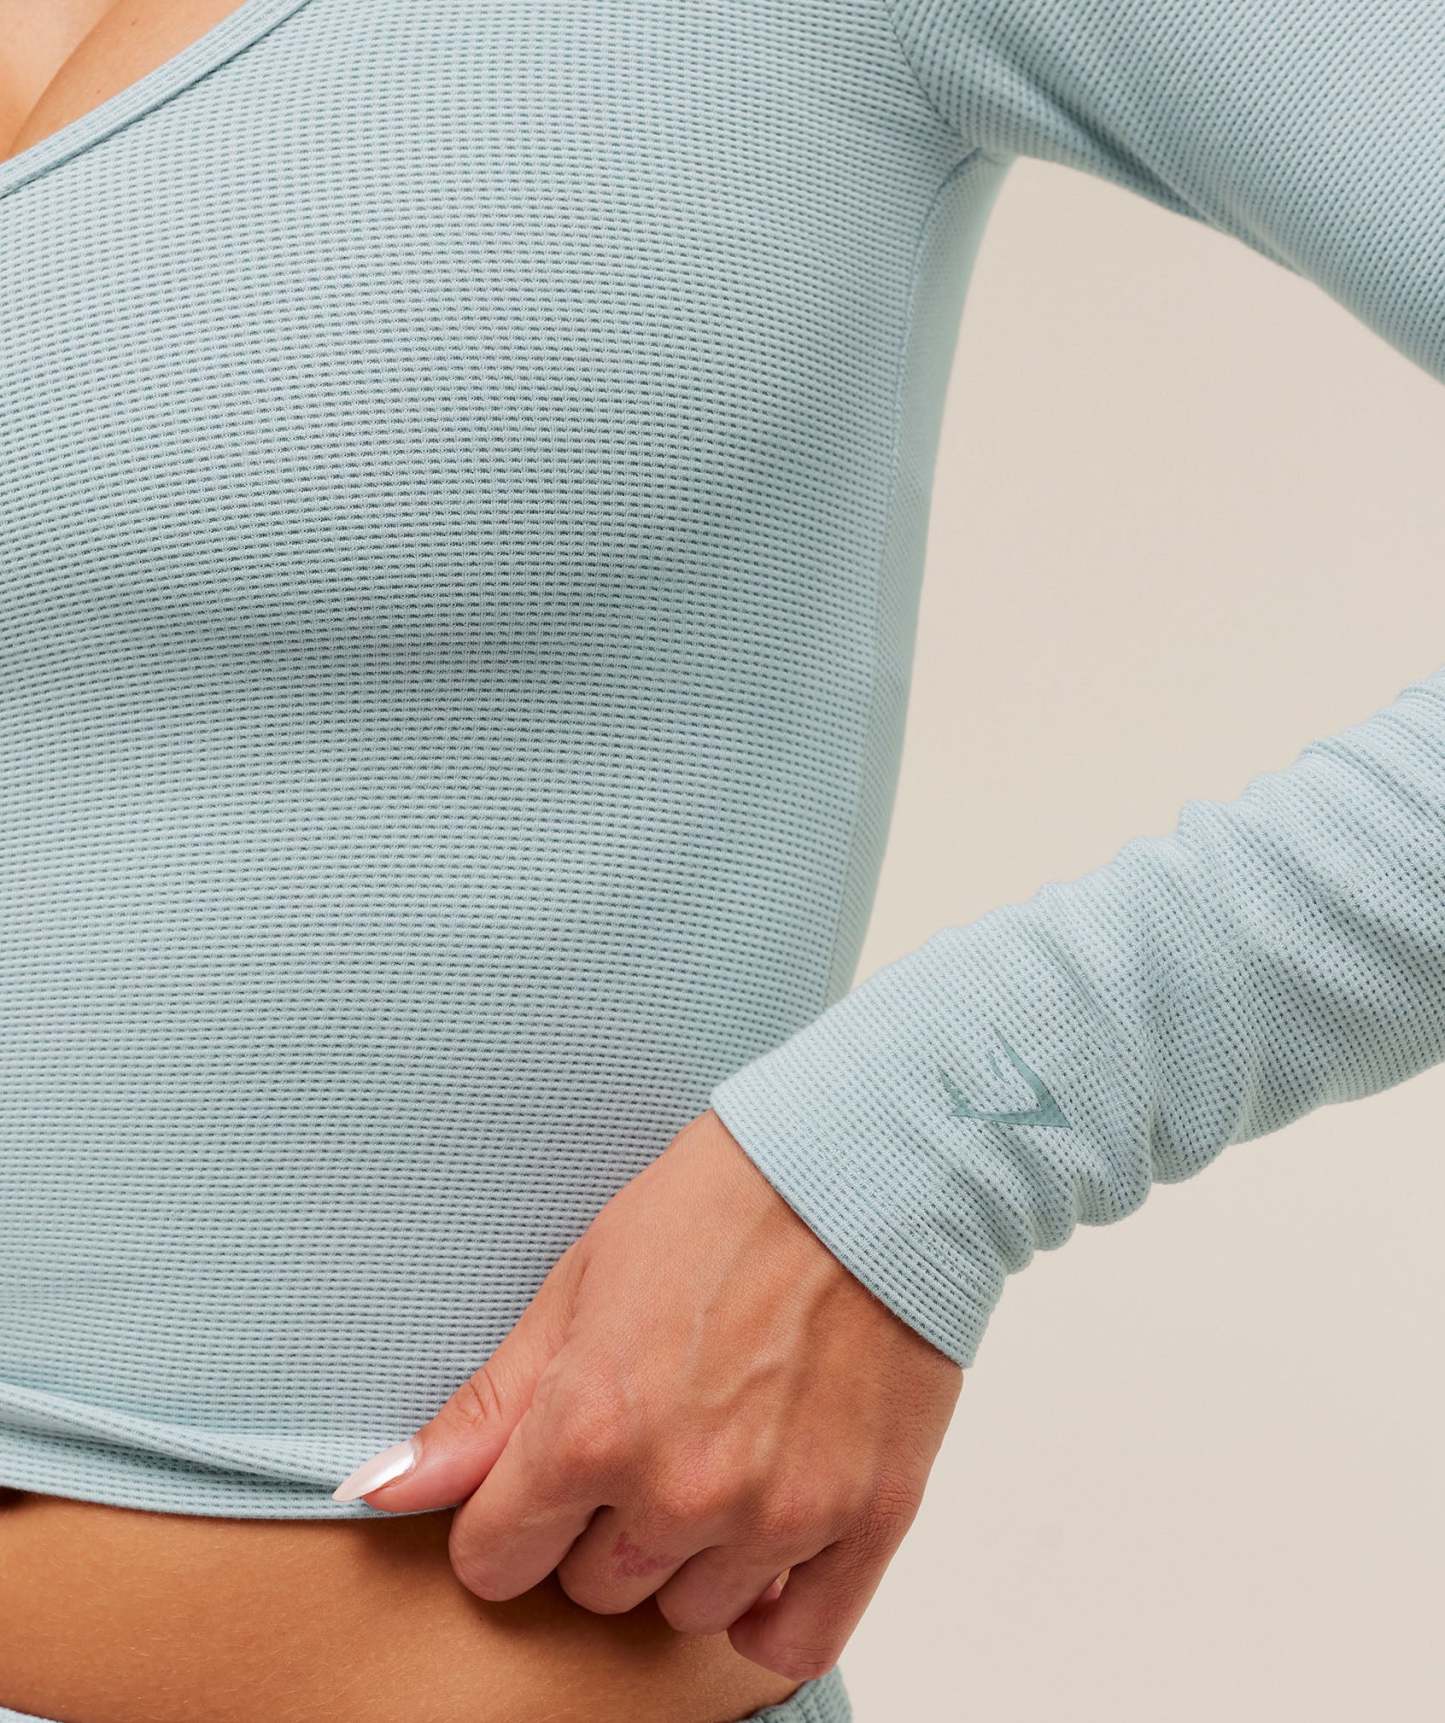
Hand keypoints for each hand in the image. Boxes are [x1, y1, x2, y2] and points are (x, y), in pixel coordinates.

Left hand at [336, 1108, 963, 1682]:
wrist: (866, 1167)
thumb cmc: (719, 1206)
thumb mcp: (579, 1284)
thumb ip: (488, 1409)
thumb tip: (384, 1492)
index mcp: (590, 1429)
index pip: (495, 1561)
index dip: (508, 1517)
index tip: (543, 1474)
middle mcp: (679, 1491)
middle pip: (591, 1592)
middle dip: (599, 1527)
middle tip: (648, 1432)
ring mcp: (778, 1515)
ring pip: (687, 1613)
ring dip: (688, 1555)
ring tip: (719, 1453)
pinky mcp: (866, 1520)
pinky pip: (794, 1642)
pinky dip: (771, 1608)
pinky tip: (765, 1539)